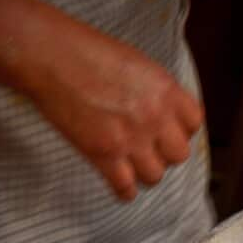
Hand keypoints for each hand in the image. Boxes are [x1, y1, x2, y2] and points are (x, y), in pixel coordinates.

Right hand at [24, 23, 202, 200]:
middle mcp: (155, 117)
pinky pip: (125, 187)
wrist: (49, 55)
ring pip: (155, 176)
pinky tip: (119, 184)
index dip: (180, 129)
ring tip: (131, 165)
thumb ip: (156, 92)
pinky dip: (123, 190)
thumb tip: (163, 114)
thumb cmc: (86, 51)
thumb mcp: (137, 64)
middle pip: (179, 155)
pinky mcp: (104, 154)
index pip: (193, 124)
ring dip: (144, 172)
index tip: (167, 131)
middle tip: (147, 148)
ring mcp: (131, 138)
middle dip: (164, 153)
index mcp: (166, 91)